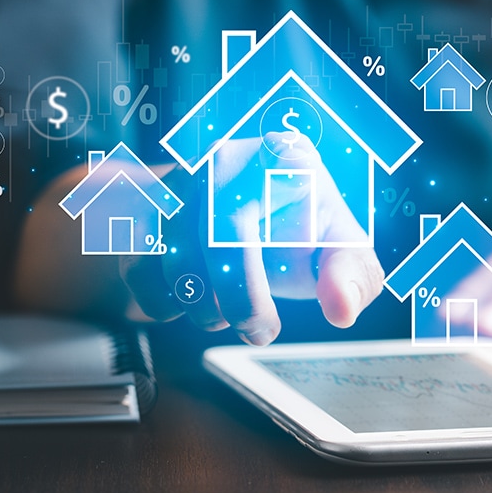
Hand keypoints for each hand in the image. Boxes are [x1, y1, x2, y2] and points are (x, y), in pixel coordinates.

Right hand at [121, 132, 384, 344]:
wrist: (247, 200)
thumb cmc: (297, 222)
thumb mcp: (338, 242)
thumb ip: (353, 274)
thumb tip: (341, 310)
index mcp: (275, 159)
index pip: (253, 219)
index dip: (251, 289)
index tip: (268, 330)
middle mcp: (219, 161)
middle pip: (210, 242)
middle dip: (236, 305)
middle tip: (258, 333)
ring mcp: (176, 183)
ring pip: (169, 257)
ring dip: (199, 306)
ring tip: (227, 313)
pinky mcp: (144, 212)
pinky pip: (138, 268)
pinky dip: (163, 301)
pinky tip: (193, 298)